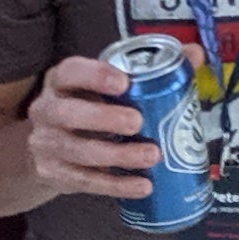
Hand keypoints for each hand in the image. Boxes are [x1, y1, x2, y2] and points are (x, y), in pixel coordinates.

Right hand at [28, 52, 162, 199]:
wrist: (46, 149)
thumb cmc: (85, 108)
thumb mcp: (104, 86)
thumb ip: (148, 69)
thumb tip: (193, 54)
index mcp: (61, 82)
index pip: (70, 72)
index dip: (95, 76)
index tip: (124, 82)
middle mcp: (48, 111)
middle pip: (68, 114)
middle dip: (104, 118)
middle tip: (137, 122)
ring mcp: (48, 145)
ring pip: (80, 152)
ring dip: (118, 155)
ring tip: (151, 155)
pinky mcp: (56, 175)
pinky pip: (87, 182)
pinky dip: (117, 185)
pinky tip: (142, 184)